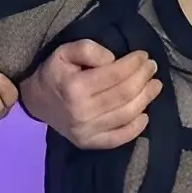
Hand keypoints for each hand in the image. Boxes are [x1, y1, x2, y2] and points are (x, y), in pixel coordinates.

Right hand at [20, 39, 160, 149]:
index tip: (144, 56)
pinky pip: (118, 139)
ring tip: (155, 86)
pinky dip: (136, 128)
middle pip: (125, 94)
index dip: (135, 64)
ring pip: (126, 114)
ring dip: (146, 99)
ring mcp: (86, 131)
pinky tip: (145, 115)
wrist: (37, 101)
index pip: (116, 74)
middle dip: (143, 78)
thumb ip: (88, 49)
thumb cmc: (55, 73)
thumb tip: (113, 59)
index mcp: (75, 87)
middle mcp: (81, 112)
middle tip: (152, 68)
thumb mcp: (64, 51)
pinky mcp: (89, 143)